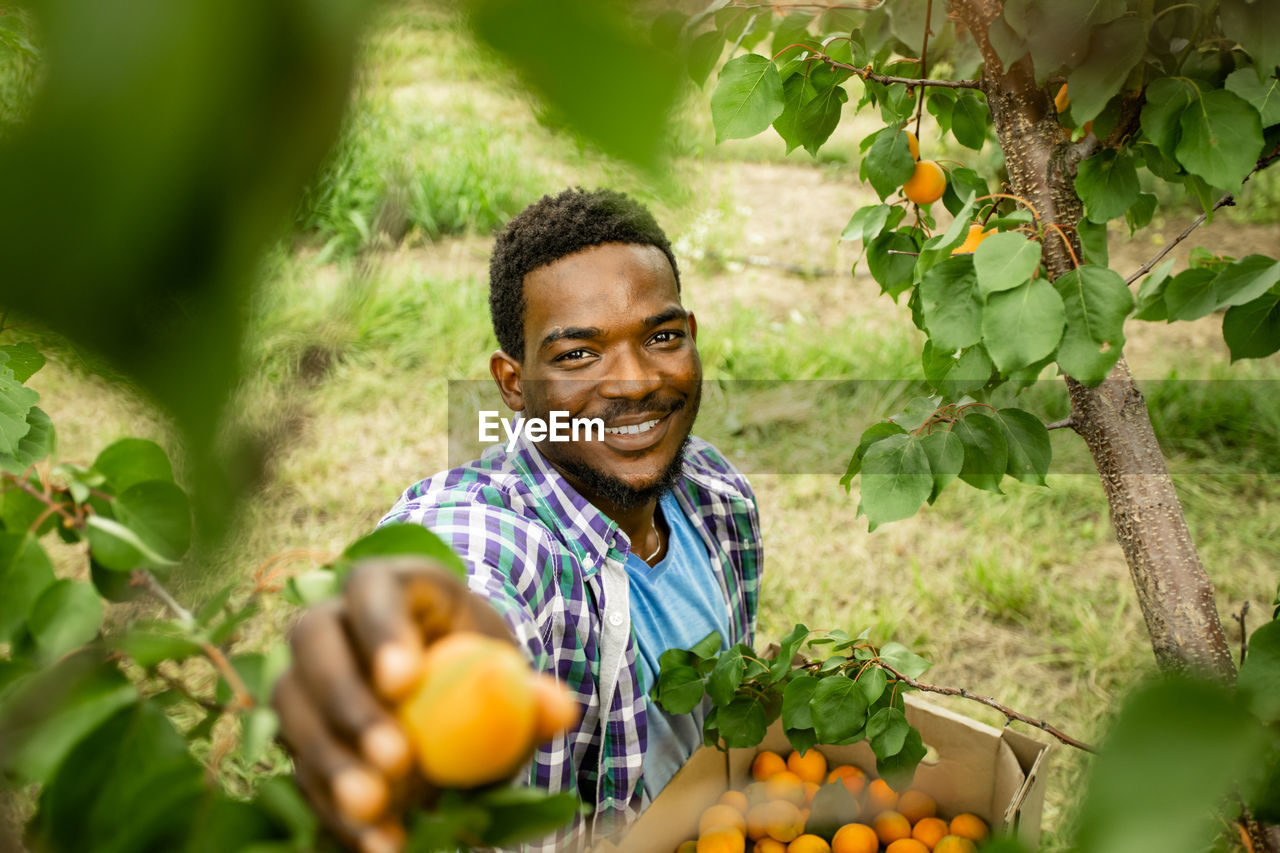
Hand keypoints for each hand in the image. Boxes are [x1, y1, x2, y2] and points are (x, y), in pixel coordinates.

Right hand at [272, 556, 513, 852]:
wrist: (448, 692)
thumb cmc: (479, 666)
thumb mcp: (506, 669)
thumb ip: (531, 690)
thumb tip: (560, 711)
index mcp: (390, 584)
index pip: (370, 587)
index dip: (379, 629)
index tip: (403, 682)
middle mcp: (333, 619)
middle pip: (314, 644)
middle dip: (348, 703)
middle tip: (394, 758)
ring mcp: (305, 673)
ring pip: (292, 708)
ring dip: (331, 763)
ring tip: (376, 807)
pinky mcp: (299, 730)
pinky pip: (301, 768)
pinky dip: (335, 810)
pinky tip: (377, 842)